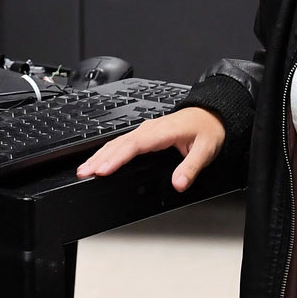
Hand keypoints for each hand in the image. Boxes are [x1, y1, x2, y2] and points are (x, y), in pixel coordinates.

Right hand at [76, 106, 225, 191]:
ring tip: (85, 169)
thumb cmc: (208, 129)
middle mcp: (151, 128)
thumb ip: (191, 167)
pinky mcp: (146, 134)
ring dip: (100, 155)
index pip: (135, 146)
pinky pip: (123, 142)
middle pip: (120, 143)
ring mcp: (146, 130)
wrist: (212, 115)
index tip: (103, 170)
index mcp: (163, 131)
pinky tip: (100, 160)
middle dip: (100, 158)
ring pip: (118, 142)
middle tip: (84, 173)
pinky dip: (108, 151)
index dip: (117, 158)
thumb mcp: (205, 150)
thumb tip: (179, 183)